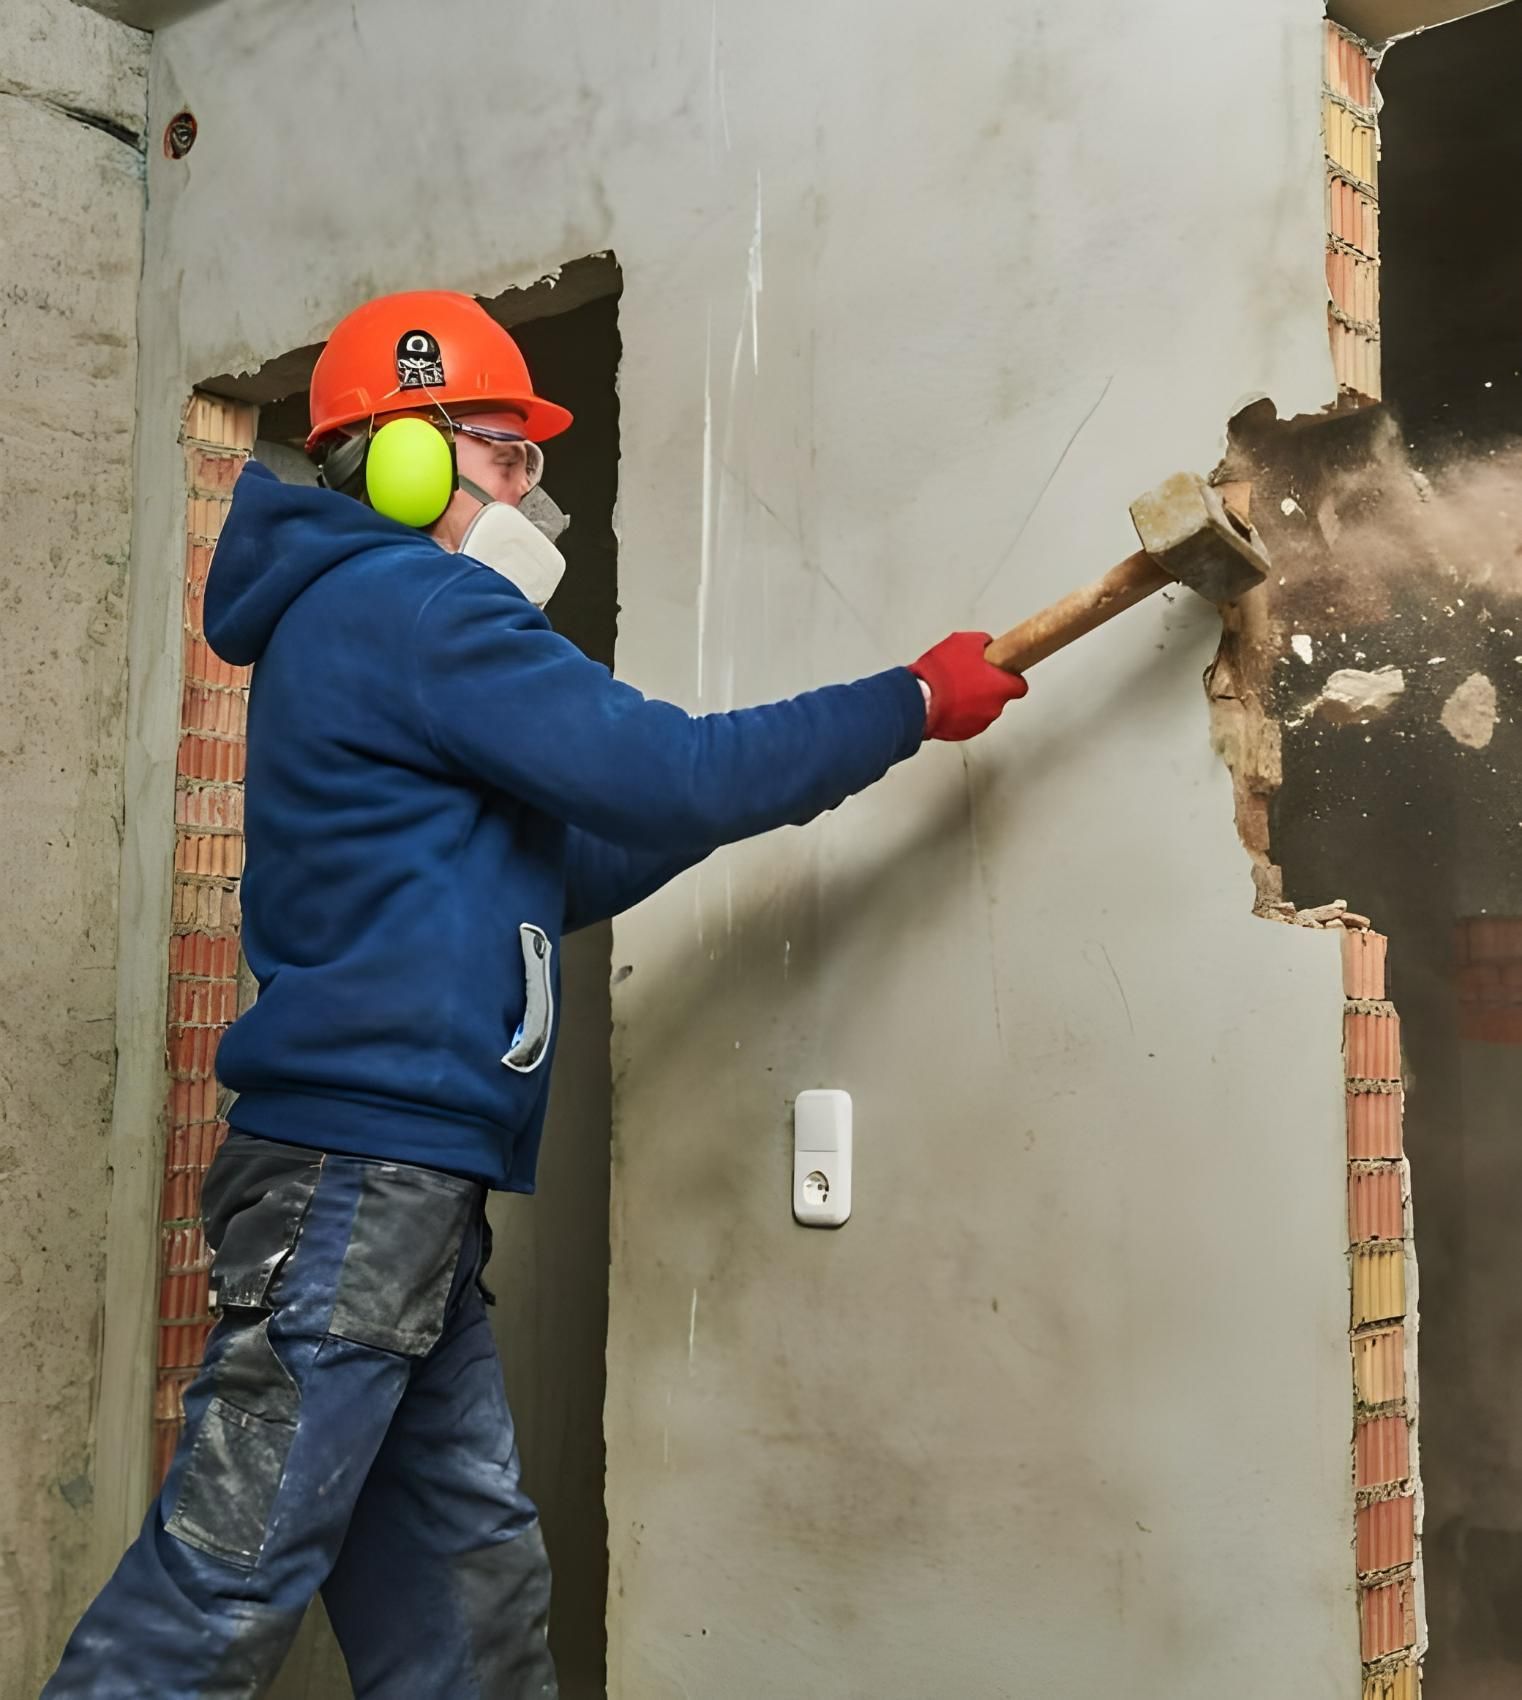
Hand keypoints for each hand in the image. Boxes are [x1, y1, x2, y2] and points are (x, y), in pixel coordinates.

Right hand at [909, 632, 1028, 741]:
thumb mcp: (963, 642)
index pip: (1020, 686)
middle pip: (998, 697)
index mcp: (1001, 687)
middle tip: (969, 677)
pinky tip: (946, 702)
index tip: (1003, 673)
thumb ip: (983, 642)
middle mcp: (994, 708)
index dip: (1011, 678)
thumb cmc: (942, 674)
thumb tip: (987, 644)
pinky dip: (959, 713)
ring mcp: (979, 723)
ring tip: (953, 689)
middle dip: (986, 688)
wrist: (919, 700)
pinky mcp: (963, 733)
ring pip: (982, 709)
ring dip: (972, 701)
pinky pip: (966, 720)